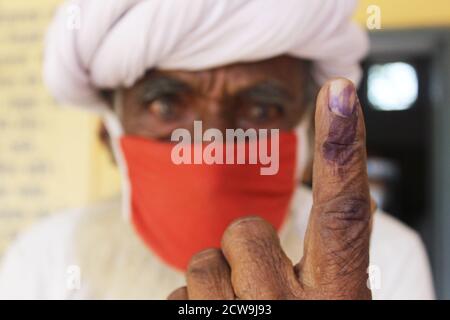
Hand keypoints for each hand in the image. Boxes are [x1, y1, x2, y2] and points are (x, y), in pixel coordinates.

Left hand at [168, 78, 372, 299]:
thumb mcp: (328, 299)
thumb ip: (330, 259)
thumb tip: (346, 201)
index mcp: (337, 299)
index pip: (343, 216)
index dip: (342, 152)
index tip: (339, 93)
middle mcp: (289, 309)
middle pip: (246, 231)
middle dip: (244, 246)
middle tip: (260, 286)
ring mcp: (242, 318)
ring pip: (204, 263)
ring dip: (217, 283)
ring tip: (239, 308)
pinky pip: (179, 292)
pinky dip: (193, 303)